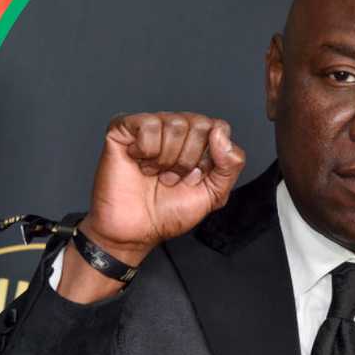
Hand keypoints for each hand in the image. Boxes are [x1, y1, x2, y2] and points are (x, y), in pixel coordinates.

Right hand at [57, 112, 244, 302]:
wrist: (135, 230)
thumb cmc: (168, 213)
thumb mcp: (213, 195)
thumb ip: (230, 166)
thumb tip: (220, 135)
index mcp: (197, 142)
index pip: (218, 128)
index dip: (208, 158)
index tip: (194, 178)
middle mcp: (174, 130)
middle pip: (199, 124)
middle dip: (187, 160)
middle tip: (171, 178)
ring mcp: (150, 128)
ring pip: (174, 124)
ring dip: (166, 159)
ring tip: (155, 173)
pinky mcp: (123, 128)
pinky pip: (148, 124)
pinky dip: (146, 150)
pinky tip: (138, 162)